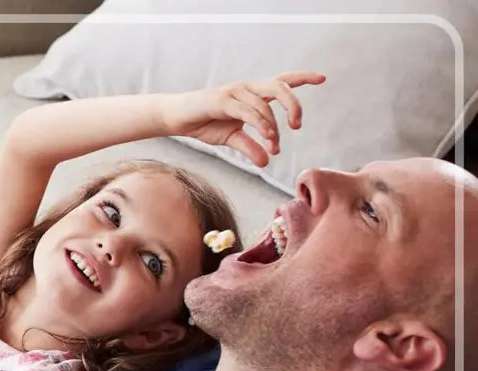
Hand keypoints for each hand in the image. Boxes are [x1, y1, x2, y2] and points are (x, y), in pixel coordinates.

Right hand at [161, 71, 325, 166]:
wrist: (179, 118)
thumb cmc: (205, 124)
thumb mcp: (232, 139)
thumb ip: (250, 147)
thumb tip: (267, 161)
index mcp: (253, 93)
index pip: (282, 81)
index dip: (302, 78)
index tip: (322, 79)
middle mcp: (247, 88)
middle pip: (279, 87)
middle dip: (293, 104)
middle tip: (297, 125)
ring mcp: (235, 91)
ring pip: (265, 103)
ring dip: (273, 126)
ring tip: (274, 144)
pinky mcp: (222, 99)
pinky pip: (248, 110)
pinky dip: (260, 124)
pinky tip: (267, 137)